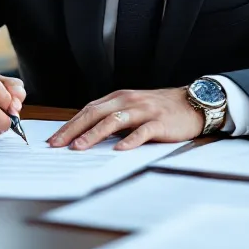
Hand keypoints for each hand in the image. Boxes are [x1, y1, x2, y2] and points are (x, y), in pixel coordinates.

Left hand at [48, 88, 201, 150]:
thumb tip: (87, 136)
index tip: (54, 140)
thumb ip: (113, 119)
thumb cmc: (161, 109)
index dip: (70, 125)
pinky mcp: (159, 122)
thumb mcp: (133, 108)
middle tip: (57, 145)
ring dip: (94, 134)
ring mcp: (144, 111)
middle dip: (74, 130)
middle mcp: (128, 101)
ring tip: (79, 147)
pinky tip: (119, 150)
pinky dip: (129, 140)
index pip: (88, 110)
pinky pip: (142, 131)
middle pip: (95, 114)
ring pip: (113, 121)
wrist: (194, 103)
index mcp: (119, 98)